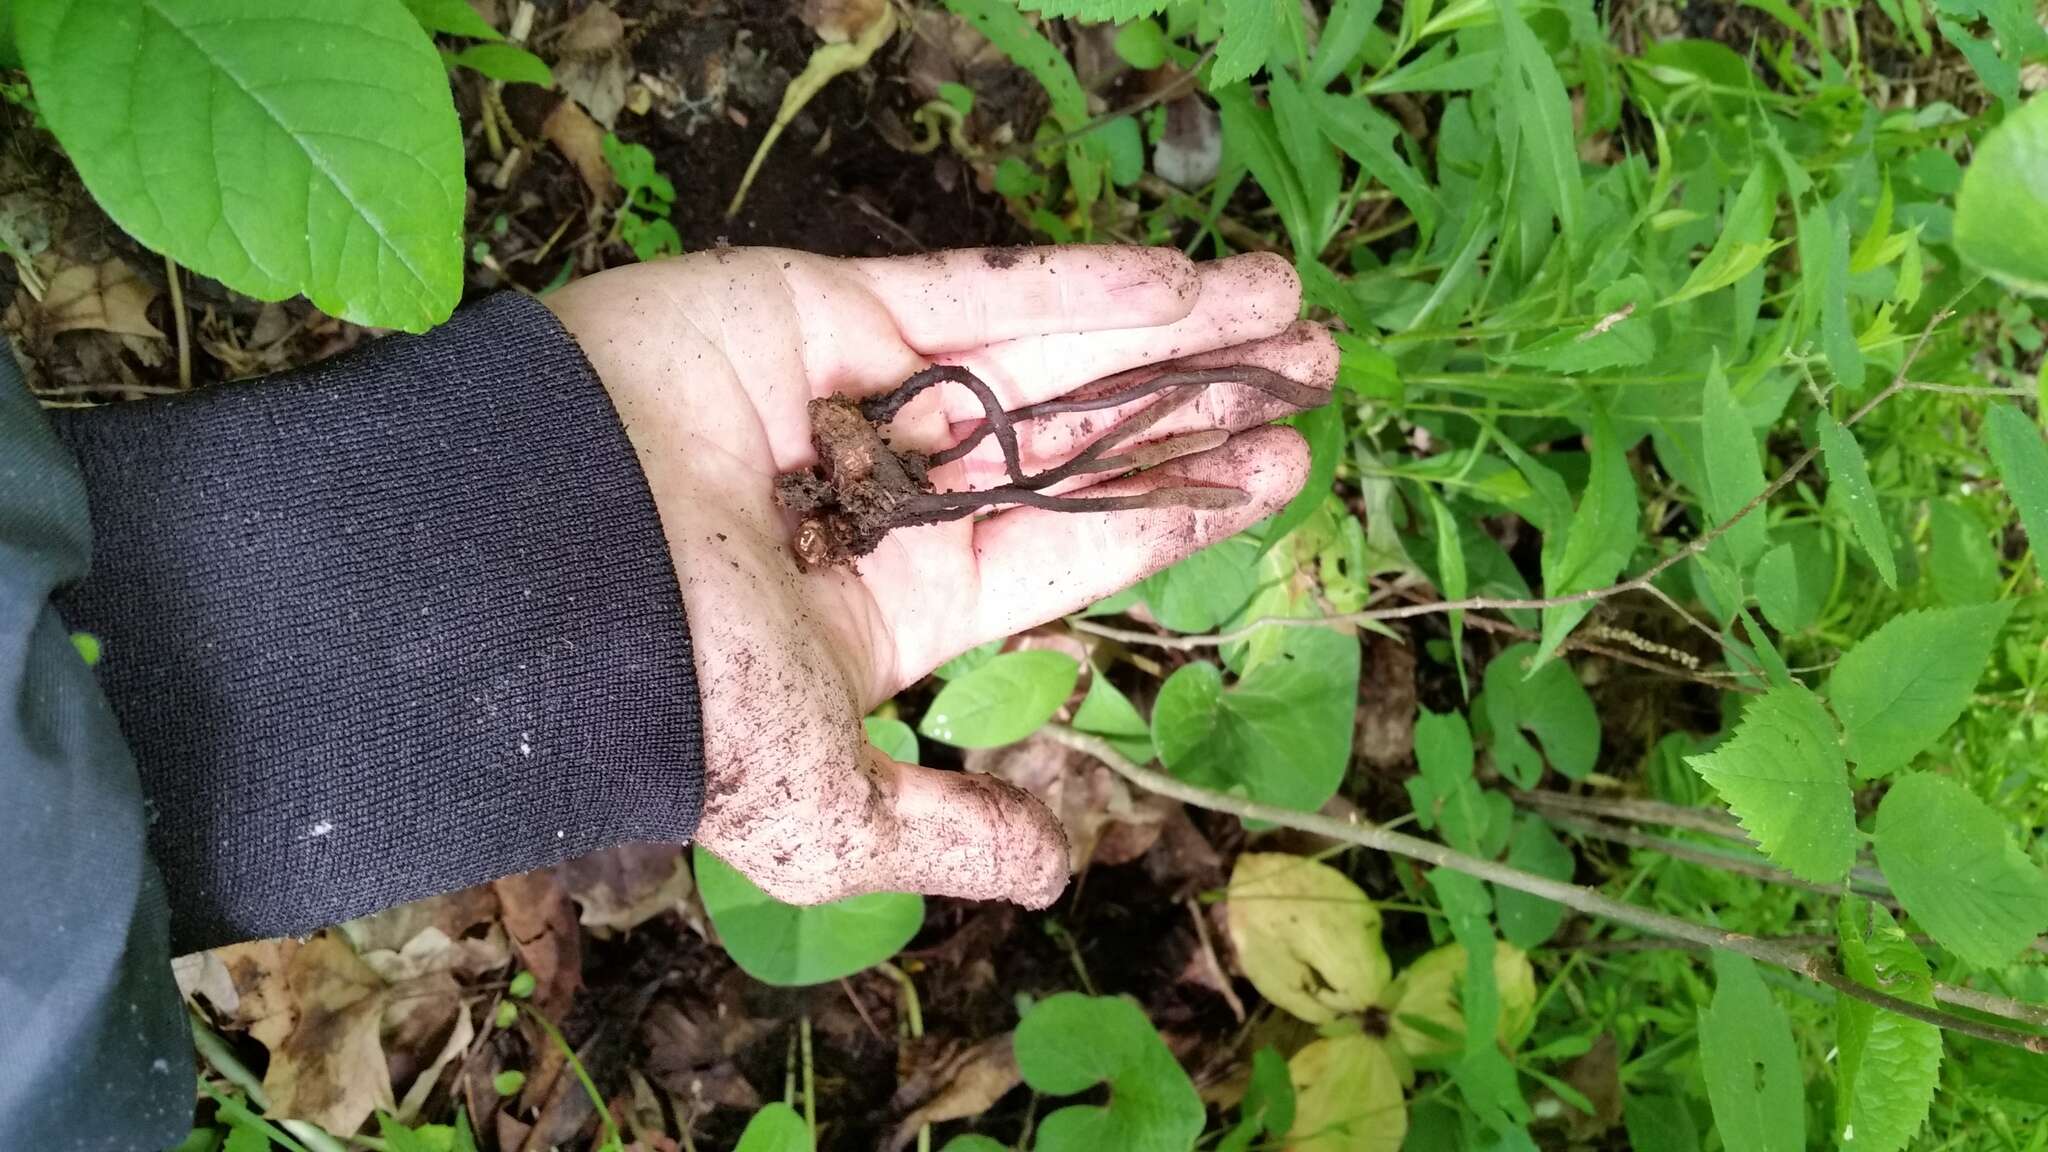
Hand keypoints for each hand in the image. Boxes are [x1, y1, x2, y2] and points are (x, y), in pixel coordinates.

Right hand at [544, 246, 1334, 907]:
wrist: (542, 599)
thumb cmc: (680, 711)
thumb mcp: (823, 813)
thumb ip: (943, 833)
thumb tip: (1058, 868)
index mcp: (905, 602)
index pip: (1069, 543)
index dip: (1174, 507)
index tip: (1279, 470)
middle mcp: (897, 494)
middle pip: (1078, 435)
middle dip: (1195, 400)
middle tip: (1316, 369)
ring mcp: (863, 396)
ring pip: (1046, 353)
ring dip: (1171, 327)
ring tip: (1289, 306)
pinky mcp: (824, 309)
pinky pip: (974, 293)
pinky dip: (1078, 285)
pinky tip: (1186, 286)